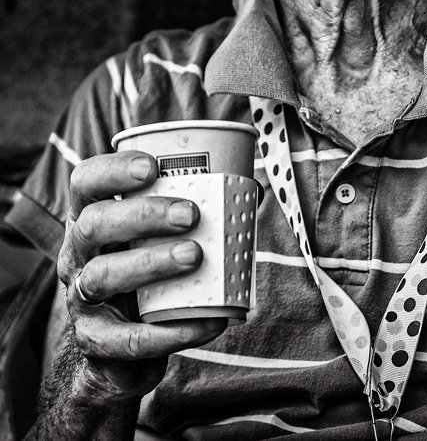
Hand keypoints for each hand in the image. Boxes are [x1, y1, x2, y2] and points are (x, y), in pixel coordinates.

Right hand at [57, 151, 226, 401]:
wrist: (122, 356)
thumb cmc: (148, 279)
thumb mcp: (154, 241)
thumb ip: (190, 214)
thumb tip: (253, 192)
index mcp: (91, 219)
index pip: (85, 183)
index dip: (112, 171)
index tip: (152, 167)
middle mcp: (76, 255)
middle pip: (93, 225)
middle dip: (143, 215)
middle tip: (189, 214)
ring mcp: (81, 300)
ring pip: (103, 275)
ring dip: (152, 263)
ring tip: (195, 256)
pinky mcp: (97, 342)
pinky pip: (131, 338)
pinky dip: (172, 331)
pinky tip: (208, 321)